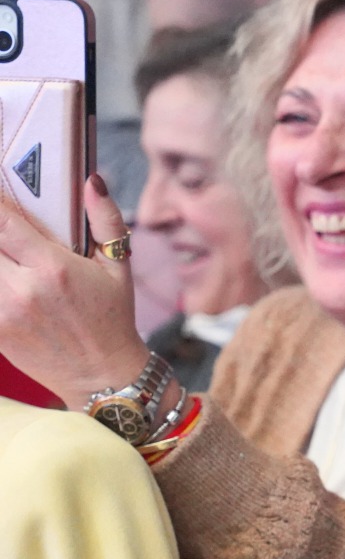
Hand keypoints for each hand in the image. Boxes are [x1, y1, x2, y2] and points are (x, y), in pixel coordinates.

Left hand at [0, 175, 150, 408]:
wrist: (102, 376)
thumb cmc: (113, 318)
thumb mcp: (119, 267)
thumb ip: (105, 220)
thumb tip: (91, 181)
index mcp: (54, 269)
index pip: (2, 222)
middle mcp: (22, 290)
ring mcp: (3, 313)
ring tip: (2, 255)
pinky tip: (4, 279)